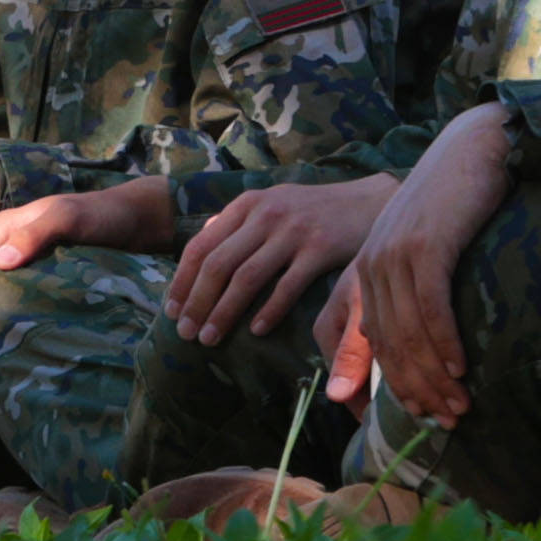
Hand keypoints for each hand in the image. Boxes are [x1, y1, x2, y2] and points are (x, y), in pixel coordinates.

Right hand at [0, 178, 176, 356]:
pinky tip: (1, 344)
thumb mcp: (68, 219)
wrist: (135, 219)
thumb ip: (35, 235)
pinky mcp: (39, 277)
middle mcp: (6, 245)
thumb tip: (0, 263)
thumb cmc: (101, 216)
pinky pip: (8, 300)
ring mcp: (22, 261)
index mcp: (2, 229)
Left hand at [172, 174, 395, 345]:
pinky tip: (256, 331)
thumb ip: (238, 222)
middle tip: (185, 333)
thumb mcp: (271, 203)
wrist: (369, 202)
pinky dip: (269, 310)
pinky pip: (287, 286)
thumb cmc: (314, 210)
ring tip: (210, 338)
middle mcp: (265, 215)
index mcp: (247, 205)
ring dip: (224, 311)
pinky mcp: (321, 249)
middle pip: (219, 264)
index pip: (201, 245)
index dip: (183, 280)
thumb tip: (202, 241)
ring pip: (247, 277)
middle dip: (197, 302)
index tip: (171, 311)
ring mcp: (293, 231)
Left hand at [329, 107, 516, 422]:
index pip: (363, 340)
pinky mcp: (426, 246)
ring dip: (434, 376)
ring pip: (408, 332)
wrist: (470, 152)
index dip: (382, 384)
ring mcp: (396, 254)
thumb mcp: (422, 254)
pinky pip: (431, 307)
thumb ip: (411, 299)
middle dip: (413, 390)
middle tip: (443, 424)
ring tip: (458, 409)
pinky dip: (445, 342)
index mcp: (365, 269)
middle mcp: (372, 264)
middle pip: (385, 343)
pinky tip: (462, 369)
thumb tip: (423, 353)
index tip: (413, 417)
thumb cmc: (451, 207)